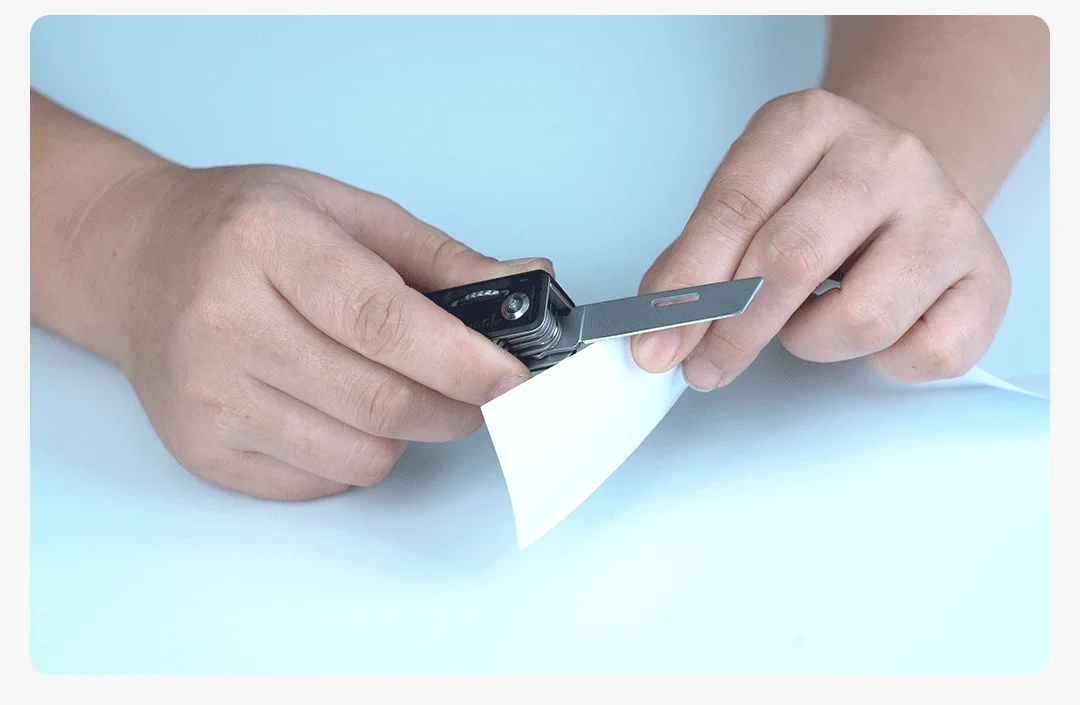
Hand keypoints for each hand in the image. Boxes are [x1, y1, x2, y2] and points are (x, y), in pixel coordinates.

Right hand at [117, 164, 550, 498]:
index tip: (513, 377)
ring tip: (391, 385)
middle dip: (456, 406)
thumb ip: (439, 257)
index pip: (381, 320)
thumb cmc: (242, 230)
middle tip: (479, 389)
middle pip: (380, 400)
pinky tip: (335, 406)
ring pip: (361, 454)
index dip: (461, 360)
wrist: (137, 262)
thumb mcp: (343, 210)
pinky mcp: (204, 450)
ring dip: (406, 430)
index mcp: (266, 243)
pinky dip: (355, 451)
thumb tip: (525, 287)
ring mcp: (208, 395)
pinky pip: (322, 480)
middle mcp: (224, 321)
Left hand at [631, 88, 1010, 389]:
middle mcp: (884, 156)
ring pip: (862, 319)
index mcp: (807, 123)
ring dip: (812, 341)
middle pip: (793, 260)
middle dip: (735, 330)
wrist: (901, 178)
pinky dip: (887, 362)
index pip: (735, 210)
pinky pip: (927, 353)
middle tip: (705, 366)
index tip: (654, 345)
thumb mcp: (745, 198)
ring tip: (808, 319)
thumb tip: (658, 331)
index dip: (687, 288)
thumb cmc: (810, 197)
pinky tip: (874, 330)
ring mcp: (944, 213)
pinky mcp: (987, 272)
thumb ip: (697, 258)